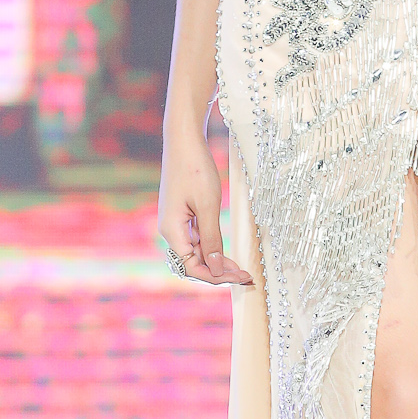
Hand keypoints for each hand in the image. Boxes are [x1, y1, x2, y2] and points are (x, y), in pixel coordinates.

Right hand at [158, 126, 253, 285]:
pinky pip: (197, 239)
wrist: (184, 141)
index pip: (192, 267)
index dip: (216, 277)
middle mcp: (170, 230)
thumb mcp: (208, 207)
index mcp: (172, 231)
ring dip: (217, 261)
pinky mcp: (182, 215)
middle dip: (219, 272)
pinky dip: (213, 247)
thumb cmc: (195, 170)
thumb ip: (212, 240)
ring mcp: (176, 223)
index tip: (241, 277)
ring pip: (196, 253)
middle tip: (246, 276)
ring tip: (240, 268)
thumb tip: (215, 270)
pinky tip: (227, 252)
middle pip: (194, 263)